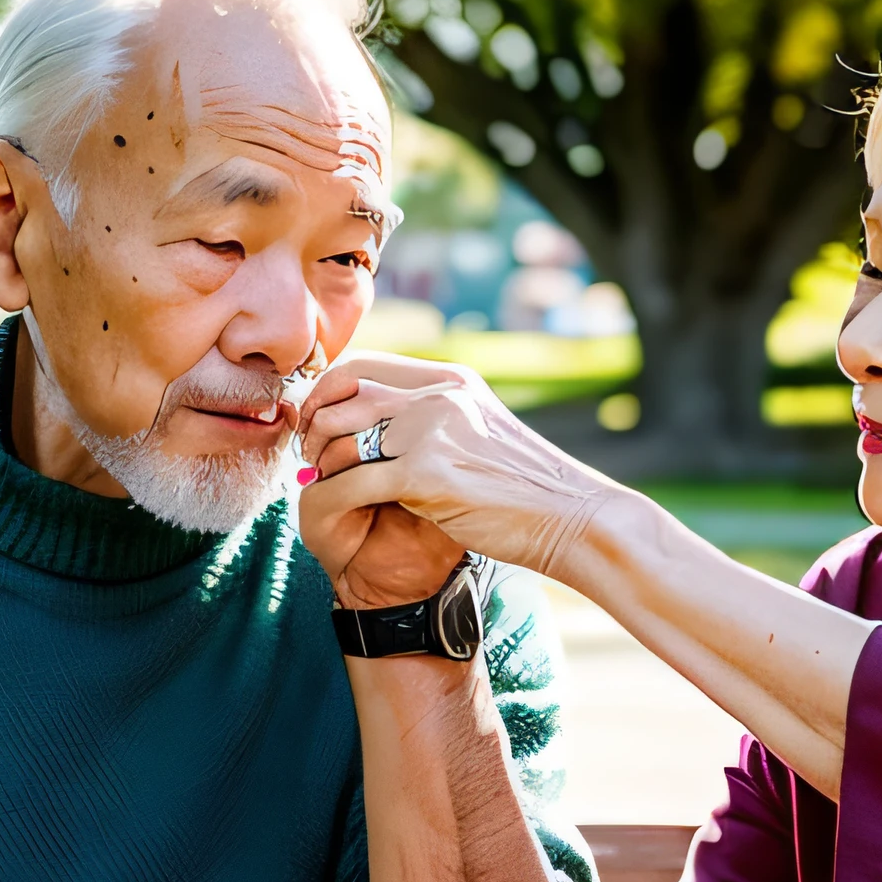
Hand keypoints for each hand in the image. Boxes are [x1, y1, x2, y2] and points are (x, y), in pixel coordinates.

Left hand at [295, 353, 625, 584]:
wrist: (572, 517)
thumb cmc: (528, 487)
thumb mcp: (482, 432)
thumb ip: (439, 418)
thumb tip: (384, 423)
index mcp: (452, 380)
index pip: (365, 365)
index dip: (328, 389)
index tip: (316, 419)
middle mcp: (439, 394)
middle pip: (345, 391)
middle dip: (314, 423)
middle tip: (309, 455)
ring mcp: (432, 430)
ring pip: (342, 433)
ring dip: (322, 461)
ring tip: (322, 481)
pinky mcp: (425, 473)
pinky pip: (354, 481)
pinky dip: (334, 497)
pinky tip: (337, 510)